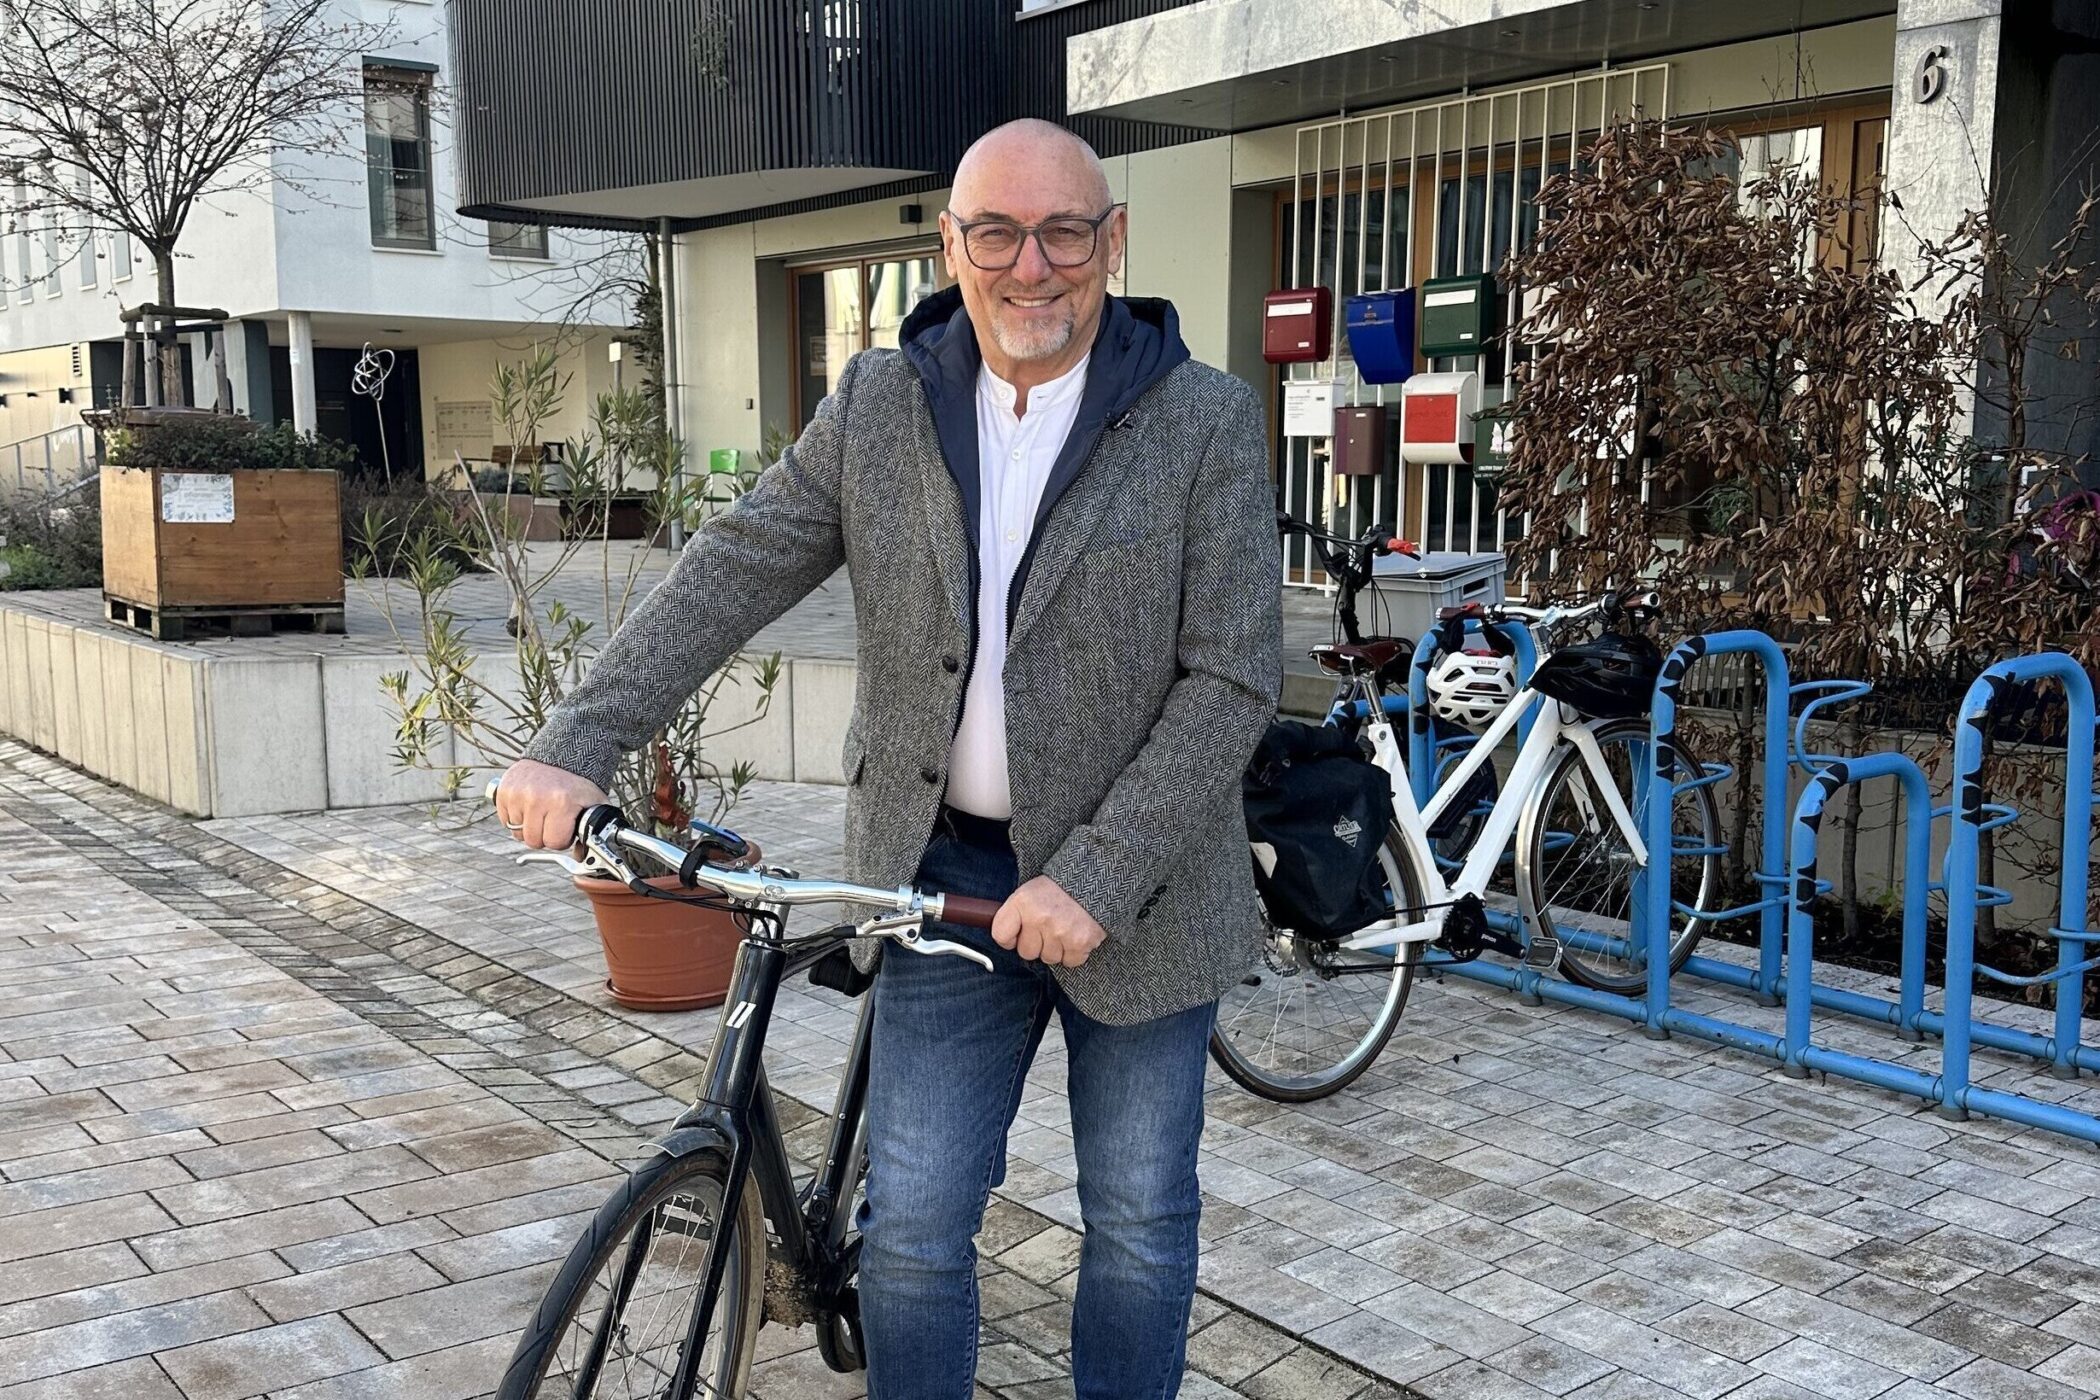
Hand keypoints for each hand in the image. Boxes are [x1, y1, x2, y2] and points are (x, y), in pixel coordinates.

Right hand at [494, 758, 607, 850]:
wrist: (561, 755)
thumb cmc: (578, 783)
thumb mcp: (593, 805)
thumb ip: (591, 833)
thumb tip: (581, 857)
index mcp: (561, 802)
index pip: (554, 842)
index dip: (561, 839)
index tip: (565, 828)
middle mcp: (537, 797)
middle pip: (533, 841)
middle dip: (544, 835)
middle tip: (552, 821)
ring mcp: (517, 793)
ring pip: (517, 833)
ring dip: (529, 827)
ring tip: (541, 811)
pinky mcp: (504, 790)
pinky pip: (506, 820)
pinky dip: (516, 818)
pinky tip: (529, 805)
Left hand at [991, 876, 1106, 967]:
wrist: (1096, 880)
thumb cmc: (1060, 888)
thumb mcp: (1031, 891)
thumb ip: (1015, 914)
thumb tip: (1005, 939)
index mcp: (1023, 902)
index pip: (1001, 935)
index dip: (1010, 938)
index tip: (1019, 933)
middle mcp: (1039, 917)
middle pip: (1026, 952)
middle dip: (1036, 943)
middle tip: (1048, 927)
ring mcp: (1060, 932)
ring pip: (1048, 958)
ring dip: (1056, 948)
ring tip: (1064, 927)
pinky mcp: (1080, 943)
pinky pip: (1069, 961)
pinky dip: (1074, 952)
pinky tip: (1076, 935)